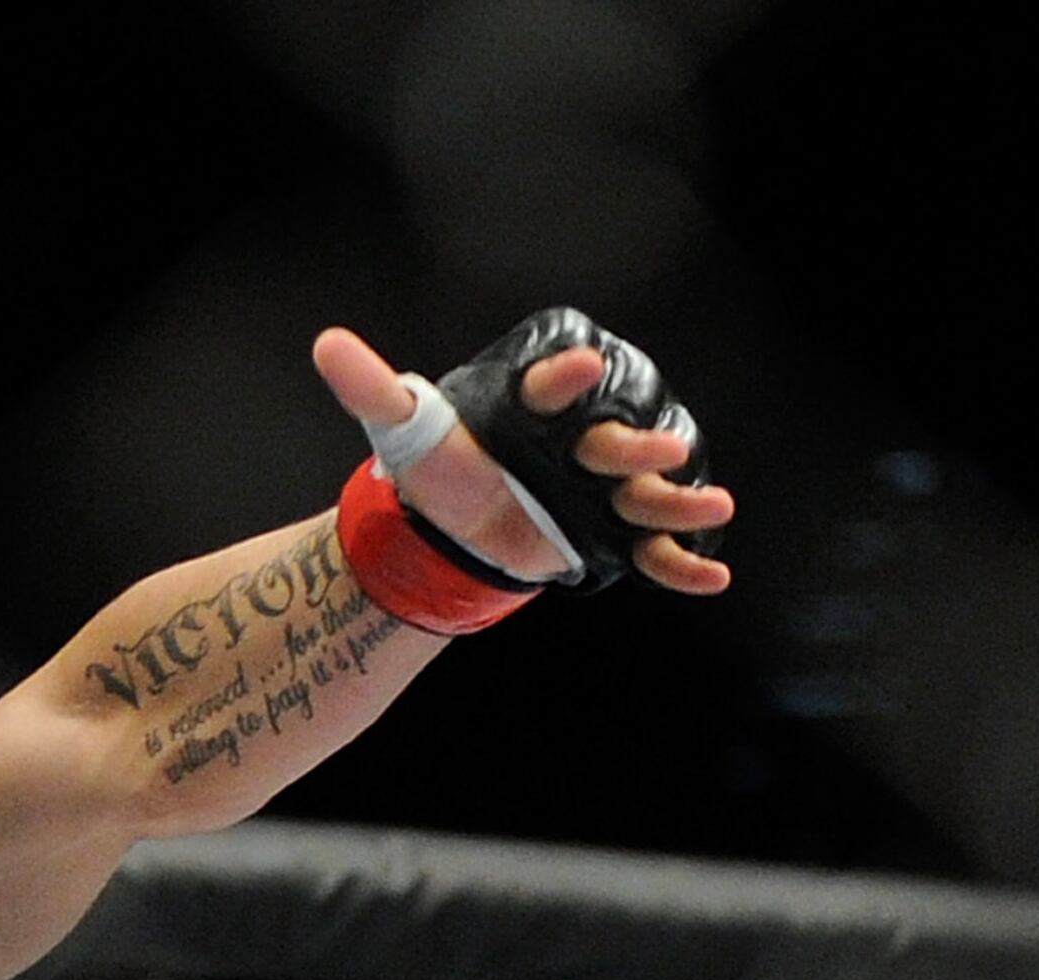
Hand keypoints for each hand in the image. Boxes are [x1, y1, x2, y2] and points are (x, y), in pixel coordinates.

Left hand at [314, 322, 734, 596]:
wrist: (449, 534)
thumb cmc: (438, 472)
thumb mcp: (404, 431)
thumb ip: (373, 389)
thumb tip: (326, 346)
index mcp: (537, 408)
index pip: (556, 388)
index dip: (567, 381)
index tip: (579, 369)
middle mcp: (580, 440)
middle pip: (616, 437)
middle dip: (637, 444)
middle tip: (658, 448)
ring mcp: (601, 488)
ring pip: (645, 491)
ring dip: (677, 499)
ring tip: (710, 500)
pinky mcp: (610, 533)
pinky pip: (651, 550)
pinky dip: (681, 562)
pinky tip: (712, 575)